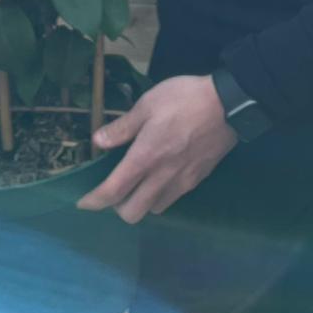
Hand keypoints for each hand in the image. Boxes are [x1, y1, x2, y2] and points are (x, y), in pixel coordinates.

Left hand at [75, 74, 238, 222]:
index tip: (83, 202)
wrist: (228, 105)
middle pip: (132, 213)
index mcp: (145, 157)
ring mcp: (182, 182)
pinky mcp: (197, 180)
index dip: (94, 201)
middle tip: (115, 187)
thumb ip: (122, 127)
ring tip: (138, 181)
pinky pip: (171, 199)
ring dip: (140, 202)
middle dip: (116, 207)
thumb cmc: (183, 99)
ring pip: (153, 210)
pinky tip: (160, 177)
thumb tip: (98, 142)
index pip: (113, 191)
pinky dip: (159, 196)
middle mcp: (162, 177)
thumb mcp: (147, 104)